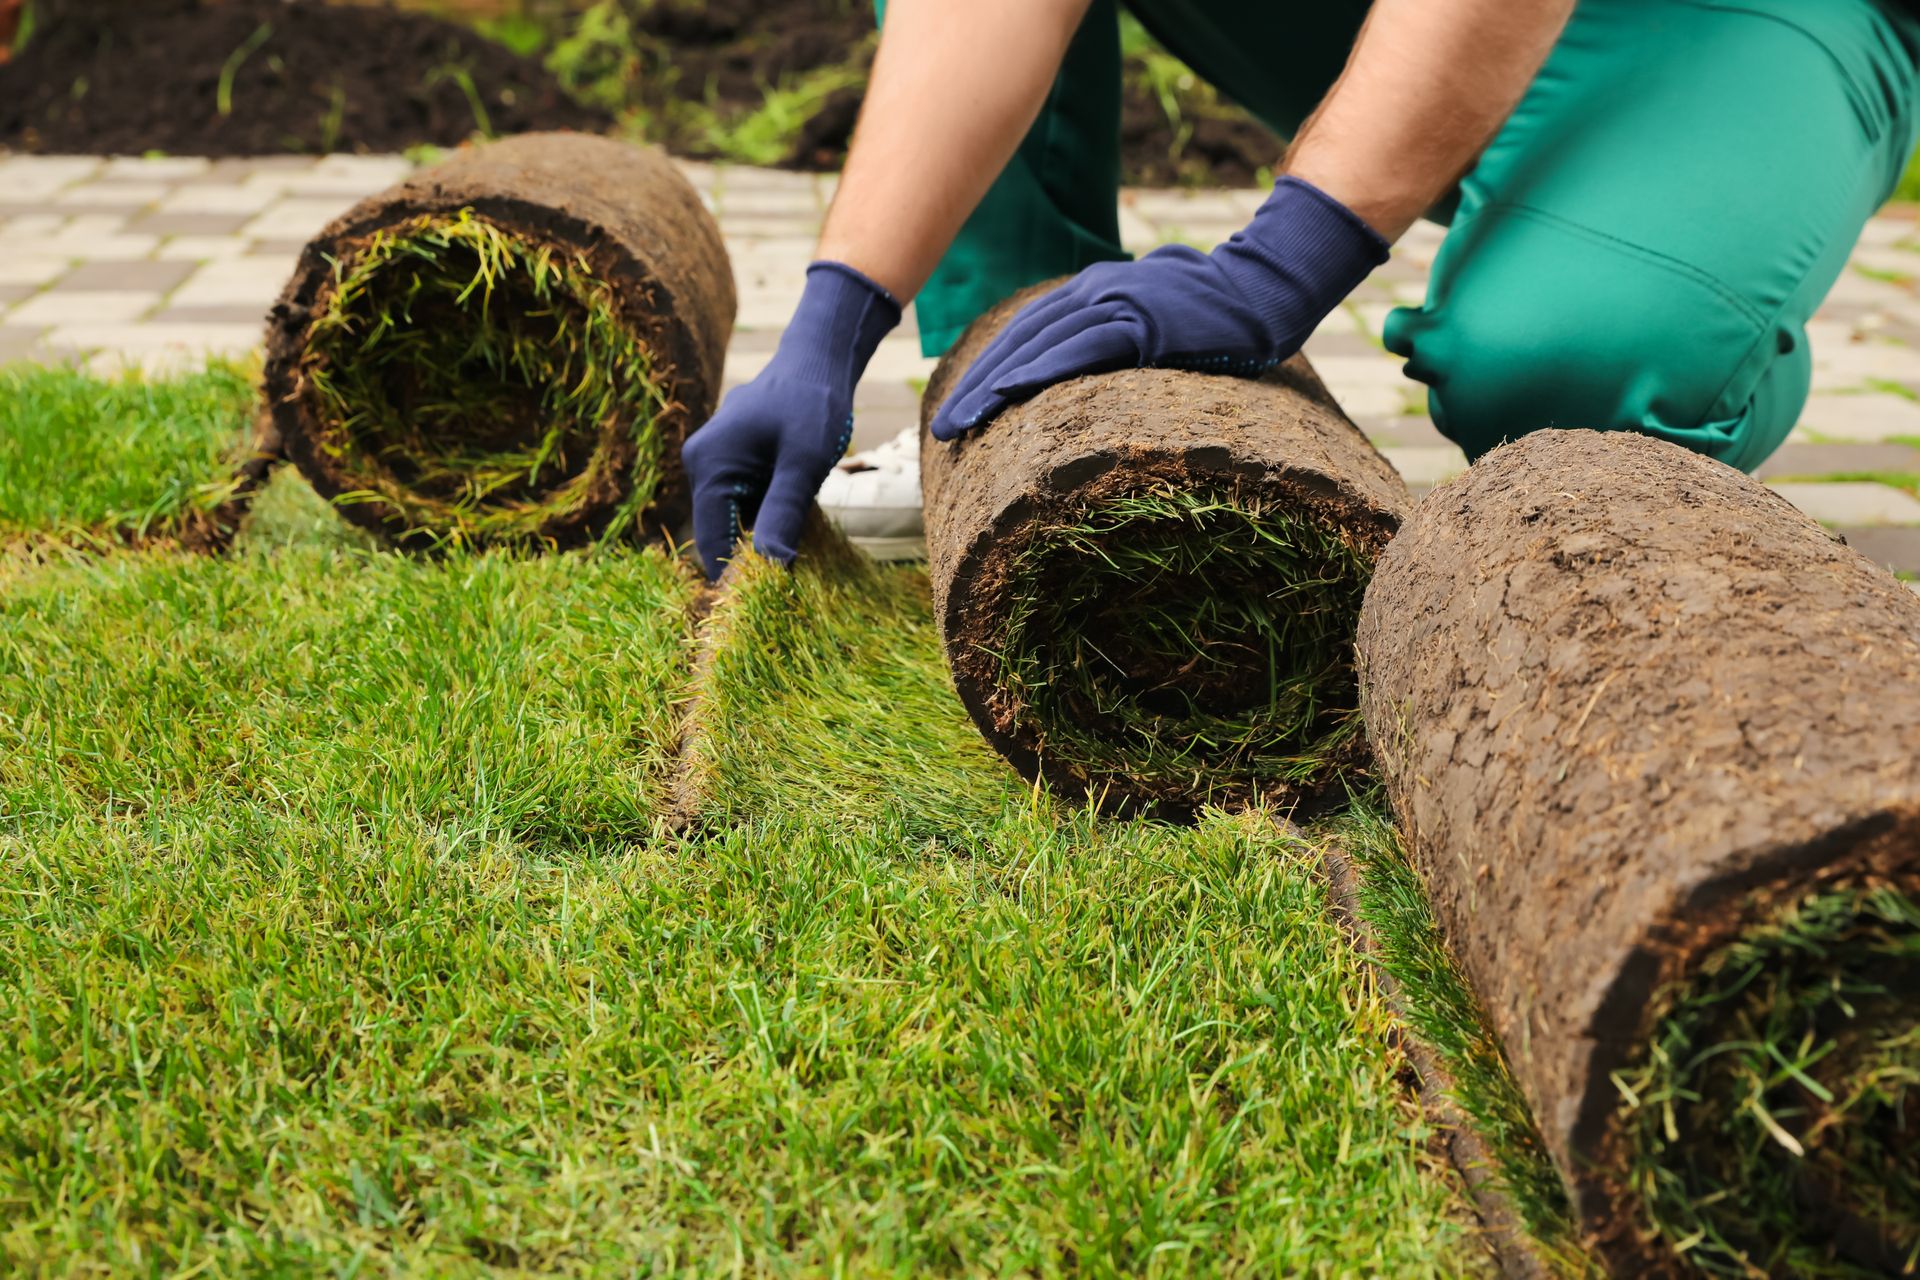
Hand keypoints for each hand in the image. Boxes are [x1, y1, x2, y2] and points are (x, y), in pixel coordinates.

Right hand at [682, 262, 899, 578]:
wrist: (819, 359)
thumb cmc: (813, 403)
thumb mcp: (803, 462)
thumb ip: (783, 512)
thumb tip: (772, 566)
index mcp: (708, 465)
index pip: (711, 540)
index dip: (736, 575)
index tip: (768, 603)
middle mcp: (701, 465)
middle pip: (720, 533)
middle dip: (751, 557)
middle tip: (790, 580)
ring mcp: (714, 464)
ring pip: (735, 521)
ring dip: (762, 536)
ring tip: (796, 547)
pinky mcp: (732, 464)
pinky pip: (744, 504)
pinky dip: (767, 516)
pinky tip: (794, 519)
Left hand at [928, 177, 1388, 439]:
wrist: (1266, 287)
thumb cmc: (1215, 313)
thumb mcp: (1153, 319)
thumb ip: (1118, 335)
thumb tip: (1099, 365)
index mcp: (1092, 292)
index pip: (1027, 334)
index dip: (989, 372)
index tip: (961, 409)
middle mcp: (1094, 291)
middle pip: (1019, 342)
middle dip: (975, 387)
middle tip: (942, 430)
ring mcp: (1116, 303)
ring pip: (1037, 346)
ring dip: (991, 388)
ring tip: (959, 426)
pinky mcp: (1140, 323)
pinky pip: (1077, 349)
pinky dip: (1038, 372)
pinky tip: (1007, 395)